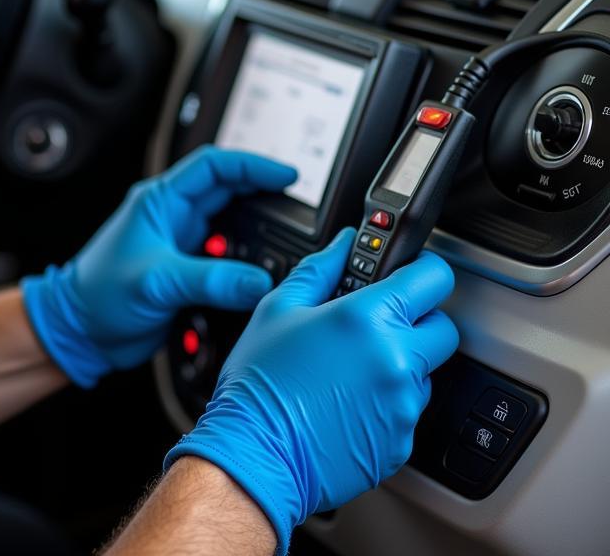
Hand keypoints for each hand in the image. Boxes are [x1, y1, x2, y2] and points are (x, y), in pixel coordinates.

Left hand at [20, 145, 296, 386]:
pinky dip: (246, 266)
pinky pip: (226, 260)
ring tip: (287, 242)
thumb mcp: (156, 282)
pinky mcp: (187, 272)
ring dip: (257, 234)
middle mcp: (173, 218)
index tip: (287, 175)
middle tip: (298, 208)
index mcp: (160, 201)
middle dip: (263, 196)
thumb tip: (258, 281)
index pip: (213, 166)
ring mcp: (181, 244)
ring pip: (231, 227)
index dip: (252, 165)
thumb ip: (209, 280)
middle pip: (228, 193)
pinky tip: (260, 277)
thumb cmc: (98, 295)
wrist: (79, 331)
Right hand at [164, 228, 458, 551]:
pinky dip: (387, 403)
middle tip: (377, 323)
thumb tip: (345, 244)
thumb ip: (320, 269)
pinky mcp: (402, 443)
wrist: (256, 456)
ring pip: (425, 371)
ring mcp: (403, 406)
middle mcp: (396, 361)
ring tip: (349, 370)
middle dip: (416, 320)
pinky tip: (348, 401)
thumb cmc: (261, 385)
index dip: (422, 270)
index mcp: (367, 319)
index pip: (433, 278)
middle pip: (442, 327)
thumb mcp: (278, 309)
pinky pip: (407, 410)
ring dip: (400, 364)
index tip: (411, 273)